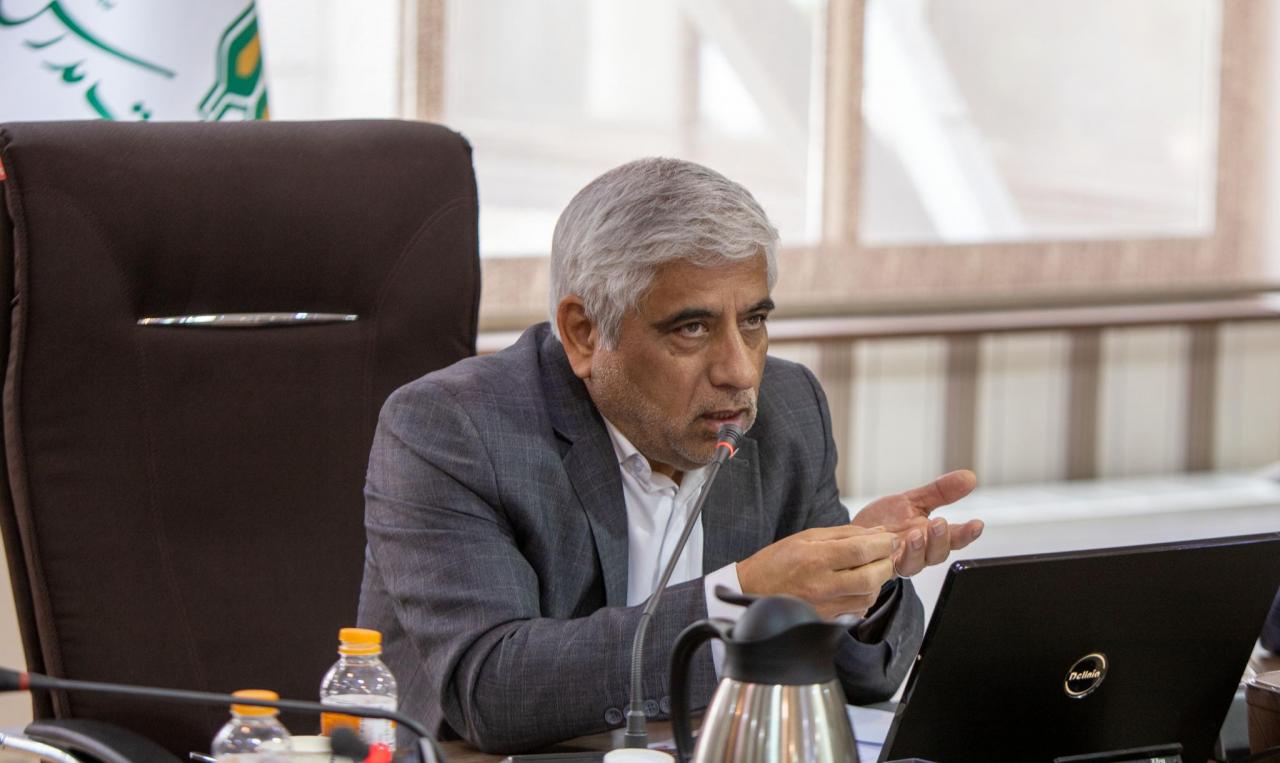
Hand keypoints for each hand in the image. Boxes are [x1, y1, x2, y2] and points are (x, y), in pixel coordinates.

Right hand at [736, 525, 897, 618]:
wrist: (751, 591)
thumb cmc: (776, 562)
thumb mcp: (806, 537)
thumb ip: (845, 534)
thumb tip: (877, 532)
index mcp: (815, 558)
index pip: (861, 551)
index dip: (882, 544)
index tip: (889, 539)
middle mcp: (821, 585)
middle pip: (871, 577)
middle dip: (885, 564)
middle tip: (884, 555)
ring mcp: (824, 607)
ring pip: (868, 597)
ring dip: (877, 582)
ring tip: (869, 569)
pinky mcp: (825, 621)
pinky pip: (857, 611)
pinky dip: (864, 598)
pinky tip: (856, 587)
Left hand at [852, 469, 982, 577]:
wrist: (855, 534)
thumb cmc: (887, 520)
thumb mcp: (913, 500)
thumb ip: (940, 492)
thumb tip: (970, 476)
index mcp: (931, 537)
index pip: (956, 538)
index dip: (968, 534)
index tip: (977, 524)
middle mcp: (918, 553)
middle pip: (937, 554)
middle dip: (940, 539)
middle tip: (939, 523)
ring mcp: (898, 561)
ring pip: (914, 565)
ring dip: (917, 550)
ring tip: (915, 533)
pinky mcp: (877, 566)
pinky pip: (884, 569)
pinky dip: (886, 557)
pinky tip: (885, 543)